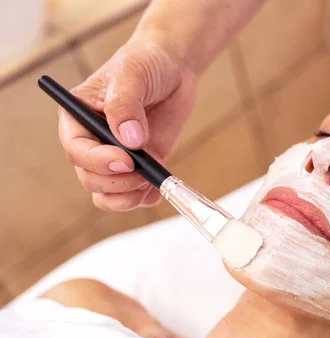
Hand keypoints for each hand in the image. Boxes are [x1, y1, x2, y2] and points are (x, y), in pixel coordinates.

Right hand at [58, 39, 197, 210]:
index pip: (75, 149)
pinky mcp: (139, 165)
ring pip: (106, 193)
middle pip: (90, 177)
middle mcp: (92, 141)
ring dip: (127, 197)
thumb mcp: (132, 74)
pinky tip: (158, 187)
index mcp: (78, 117)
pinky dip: (144, 198)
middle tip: (144, 172)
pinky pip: (131, 195)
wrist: (171, 70)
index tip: (125, 160)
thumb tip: (130, 140)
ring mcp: (115, 156)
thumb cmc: (144, 64)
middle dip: (116, 182)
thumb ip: (125, 104)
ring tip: (150, 182)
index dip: (97, 160)